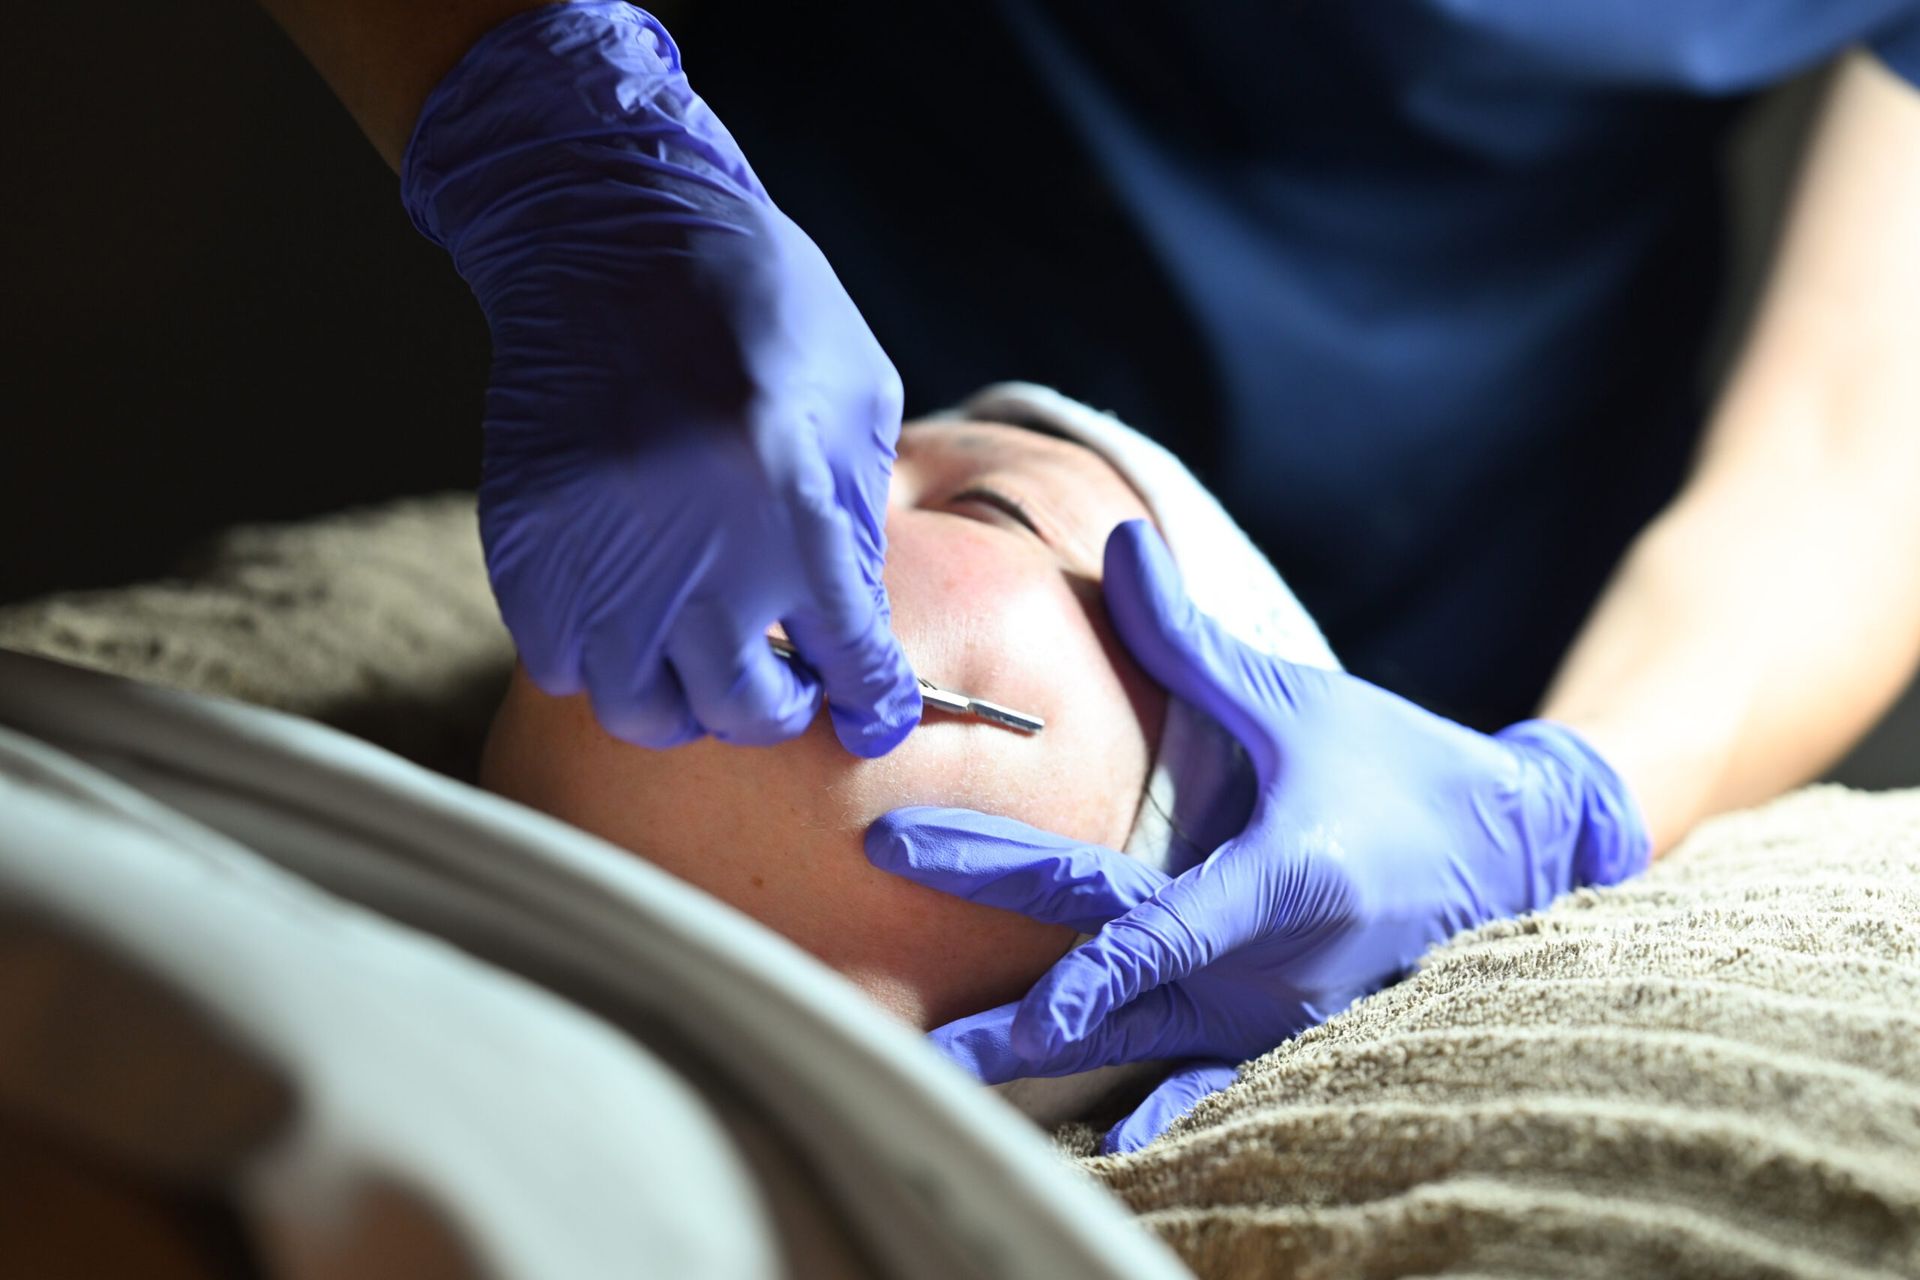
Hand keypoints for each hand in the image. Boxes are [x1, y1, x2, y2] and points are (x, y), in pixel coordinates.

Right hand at [402, 3, 917, 754]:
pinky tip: (627, 607)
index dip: (871, 705)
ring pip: (637, 708)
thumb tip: (851, 630)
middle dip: (773, 705)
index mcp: (793, 511)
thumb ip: (856, 523)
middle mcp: (695, 554)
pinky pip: (557, 662)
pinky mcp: (526, 546)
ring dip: (680, 698)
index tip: (870, 716)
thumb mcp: (857, 399)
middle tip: (781, 674)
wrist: (606, 229)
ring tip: (697, 651)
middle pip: (738, 710)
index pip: (850, 662)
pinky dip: (598, 655)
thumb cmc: (756, 302)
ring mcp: (598, 558)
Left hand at [867, 520, 1647, 1148]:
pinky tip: (1092, 1156)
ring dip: (1045, 1079)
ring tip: (950, 1094)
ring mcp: (1279, 1021)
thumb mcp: (1295, 703)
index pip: (1119, 903)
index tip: (900, 855)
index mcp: (1271, 882)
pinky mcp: (1290, 1043)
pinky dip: (1148, 1120)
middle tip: (898, 1038)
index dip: (1004, 879)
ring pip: (1141, 1059)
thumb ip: (1192, 641)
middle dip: (1003, 1024)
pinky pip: (1205, 1091)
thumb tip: (1121, 542)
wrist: (1519, 853)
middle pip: (1109, 999)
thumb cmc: (1401, 768)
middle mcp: (1268, 970)